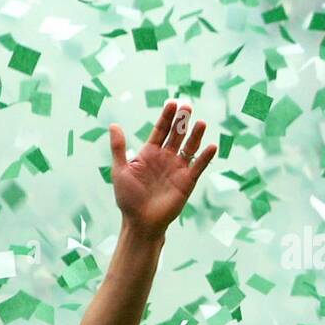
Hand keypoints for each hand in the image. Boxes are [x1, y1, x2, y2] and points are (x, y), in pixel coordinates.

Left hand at [109, 99, 216, 235]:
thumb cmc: (128, 198)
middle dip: (182, 121)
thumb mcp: (120, 170)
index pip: (160, 130)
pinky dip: (205, 157)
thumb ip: (119, 148)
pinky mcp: (187, 181)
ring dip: (195, 135)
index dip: (166, 117)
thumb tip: (113, 125)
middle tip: (187, 106)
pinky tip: (211, 146)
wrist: (140, 222)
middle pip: (176, 134)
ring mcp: (178, 169)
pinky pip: (198, 166)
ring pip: (189, 147)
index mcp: (149, 153)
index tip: (172, 103)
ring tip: (200, 122)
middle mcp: (166, 157)